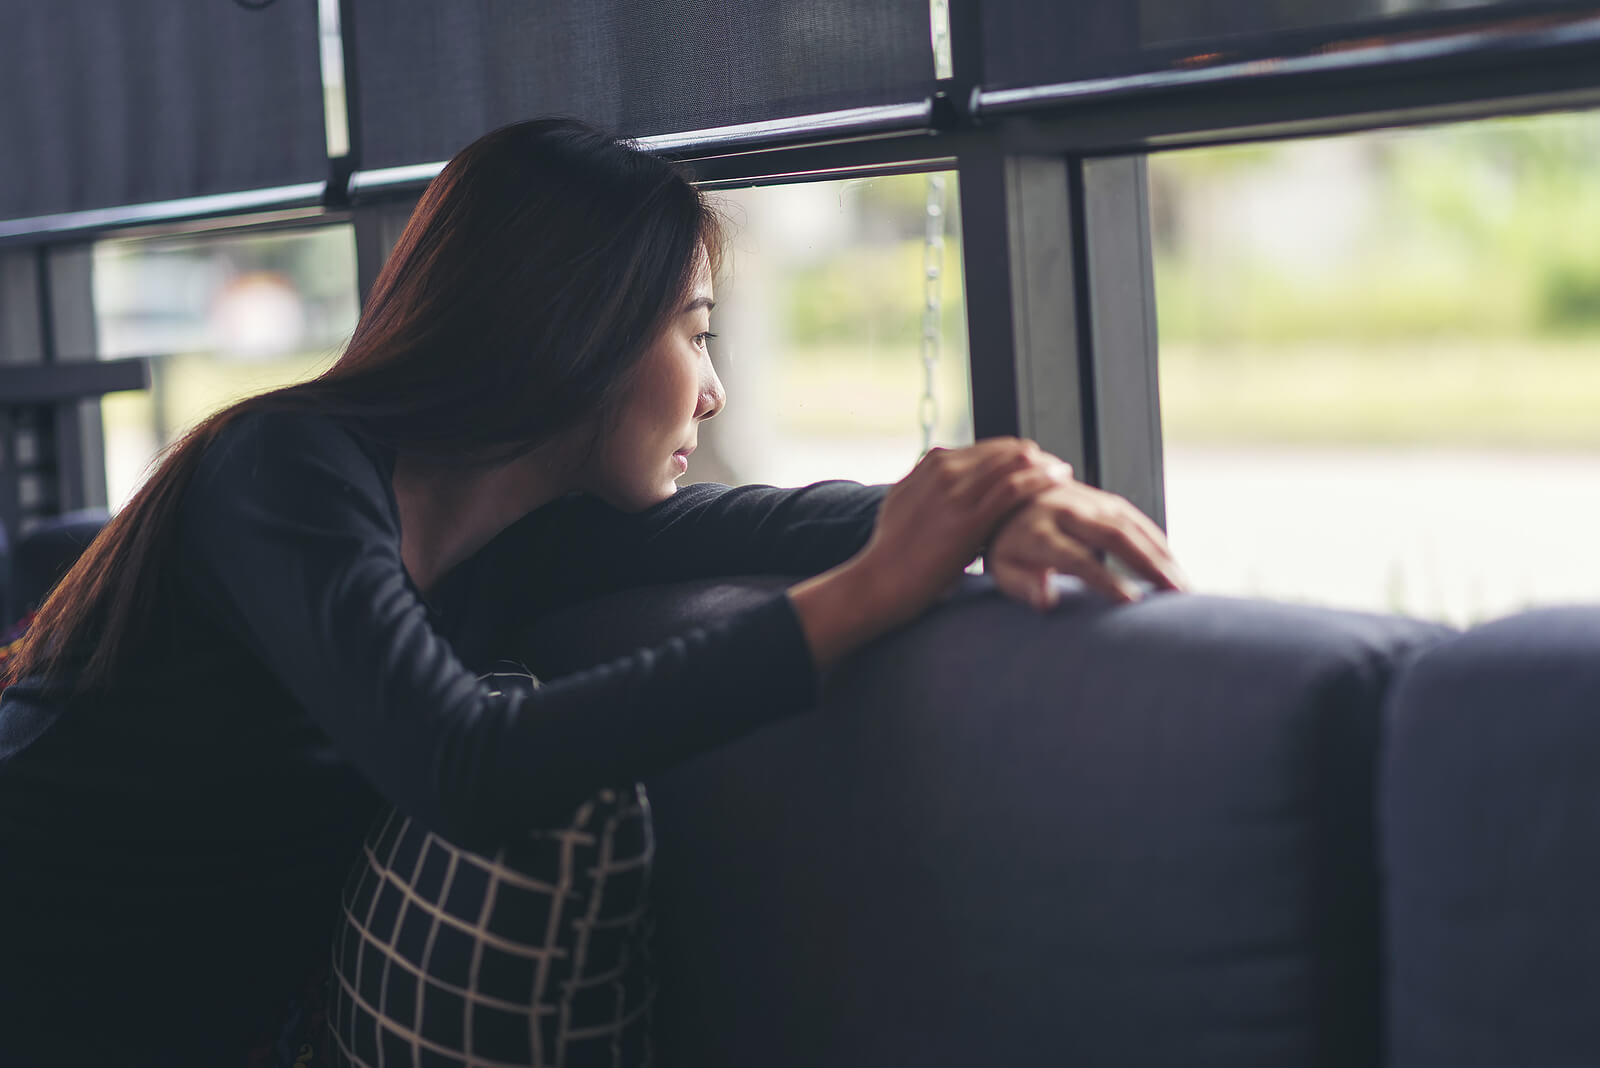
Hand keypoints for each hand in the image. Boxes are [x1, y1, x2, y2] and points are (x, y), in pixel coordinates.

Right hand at [789, 437, 1060, 665]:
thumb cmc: (894, 552)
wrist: (880, 580)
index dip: (1015, 454)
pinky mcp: (969, 519)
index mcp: (932, 463)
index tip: (1034, 464)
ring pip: (1013, 462)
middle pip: (1004, 449)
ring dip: (1044, 465)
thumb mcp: (904, 503)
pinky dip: (1039, 482)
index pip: (987, 447)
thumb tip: (943, 482)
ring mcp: (957, 492)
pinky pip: (1014, 488)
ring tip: (1062, 474)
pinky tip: (1057, 485)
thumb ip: (927, 486)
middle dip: (1035, 456)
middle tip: (1056, 468)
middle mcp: (945, 470)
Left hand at [987, 477, 1186, 609]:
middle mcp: (1067, 512)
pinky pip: (1137, 520)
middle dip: (1148, 565)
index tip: (1130, 602)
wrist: (1012, 499)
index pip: (1076, 558)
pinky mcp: (1105, 500)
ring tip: (1182, 586)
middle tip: (1175, 594)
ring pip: (1131, 525)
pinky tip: (1173, 565)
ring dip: (1160, 554)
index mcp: (1039, 533)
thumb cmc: (1008, 547)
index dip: (1104, 579)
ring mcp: (1089, 502)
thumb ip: (1023, 586)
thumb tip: (1047, 600)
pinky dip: (1158, 542)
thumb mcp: (1004, 570)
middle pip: (1114, 536)